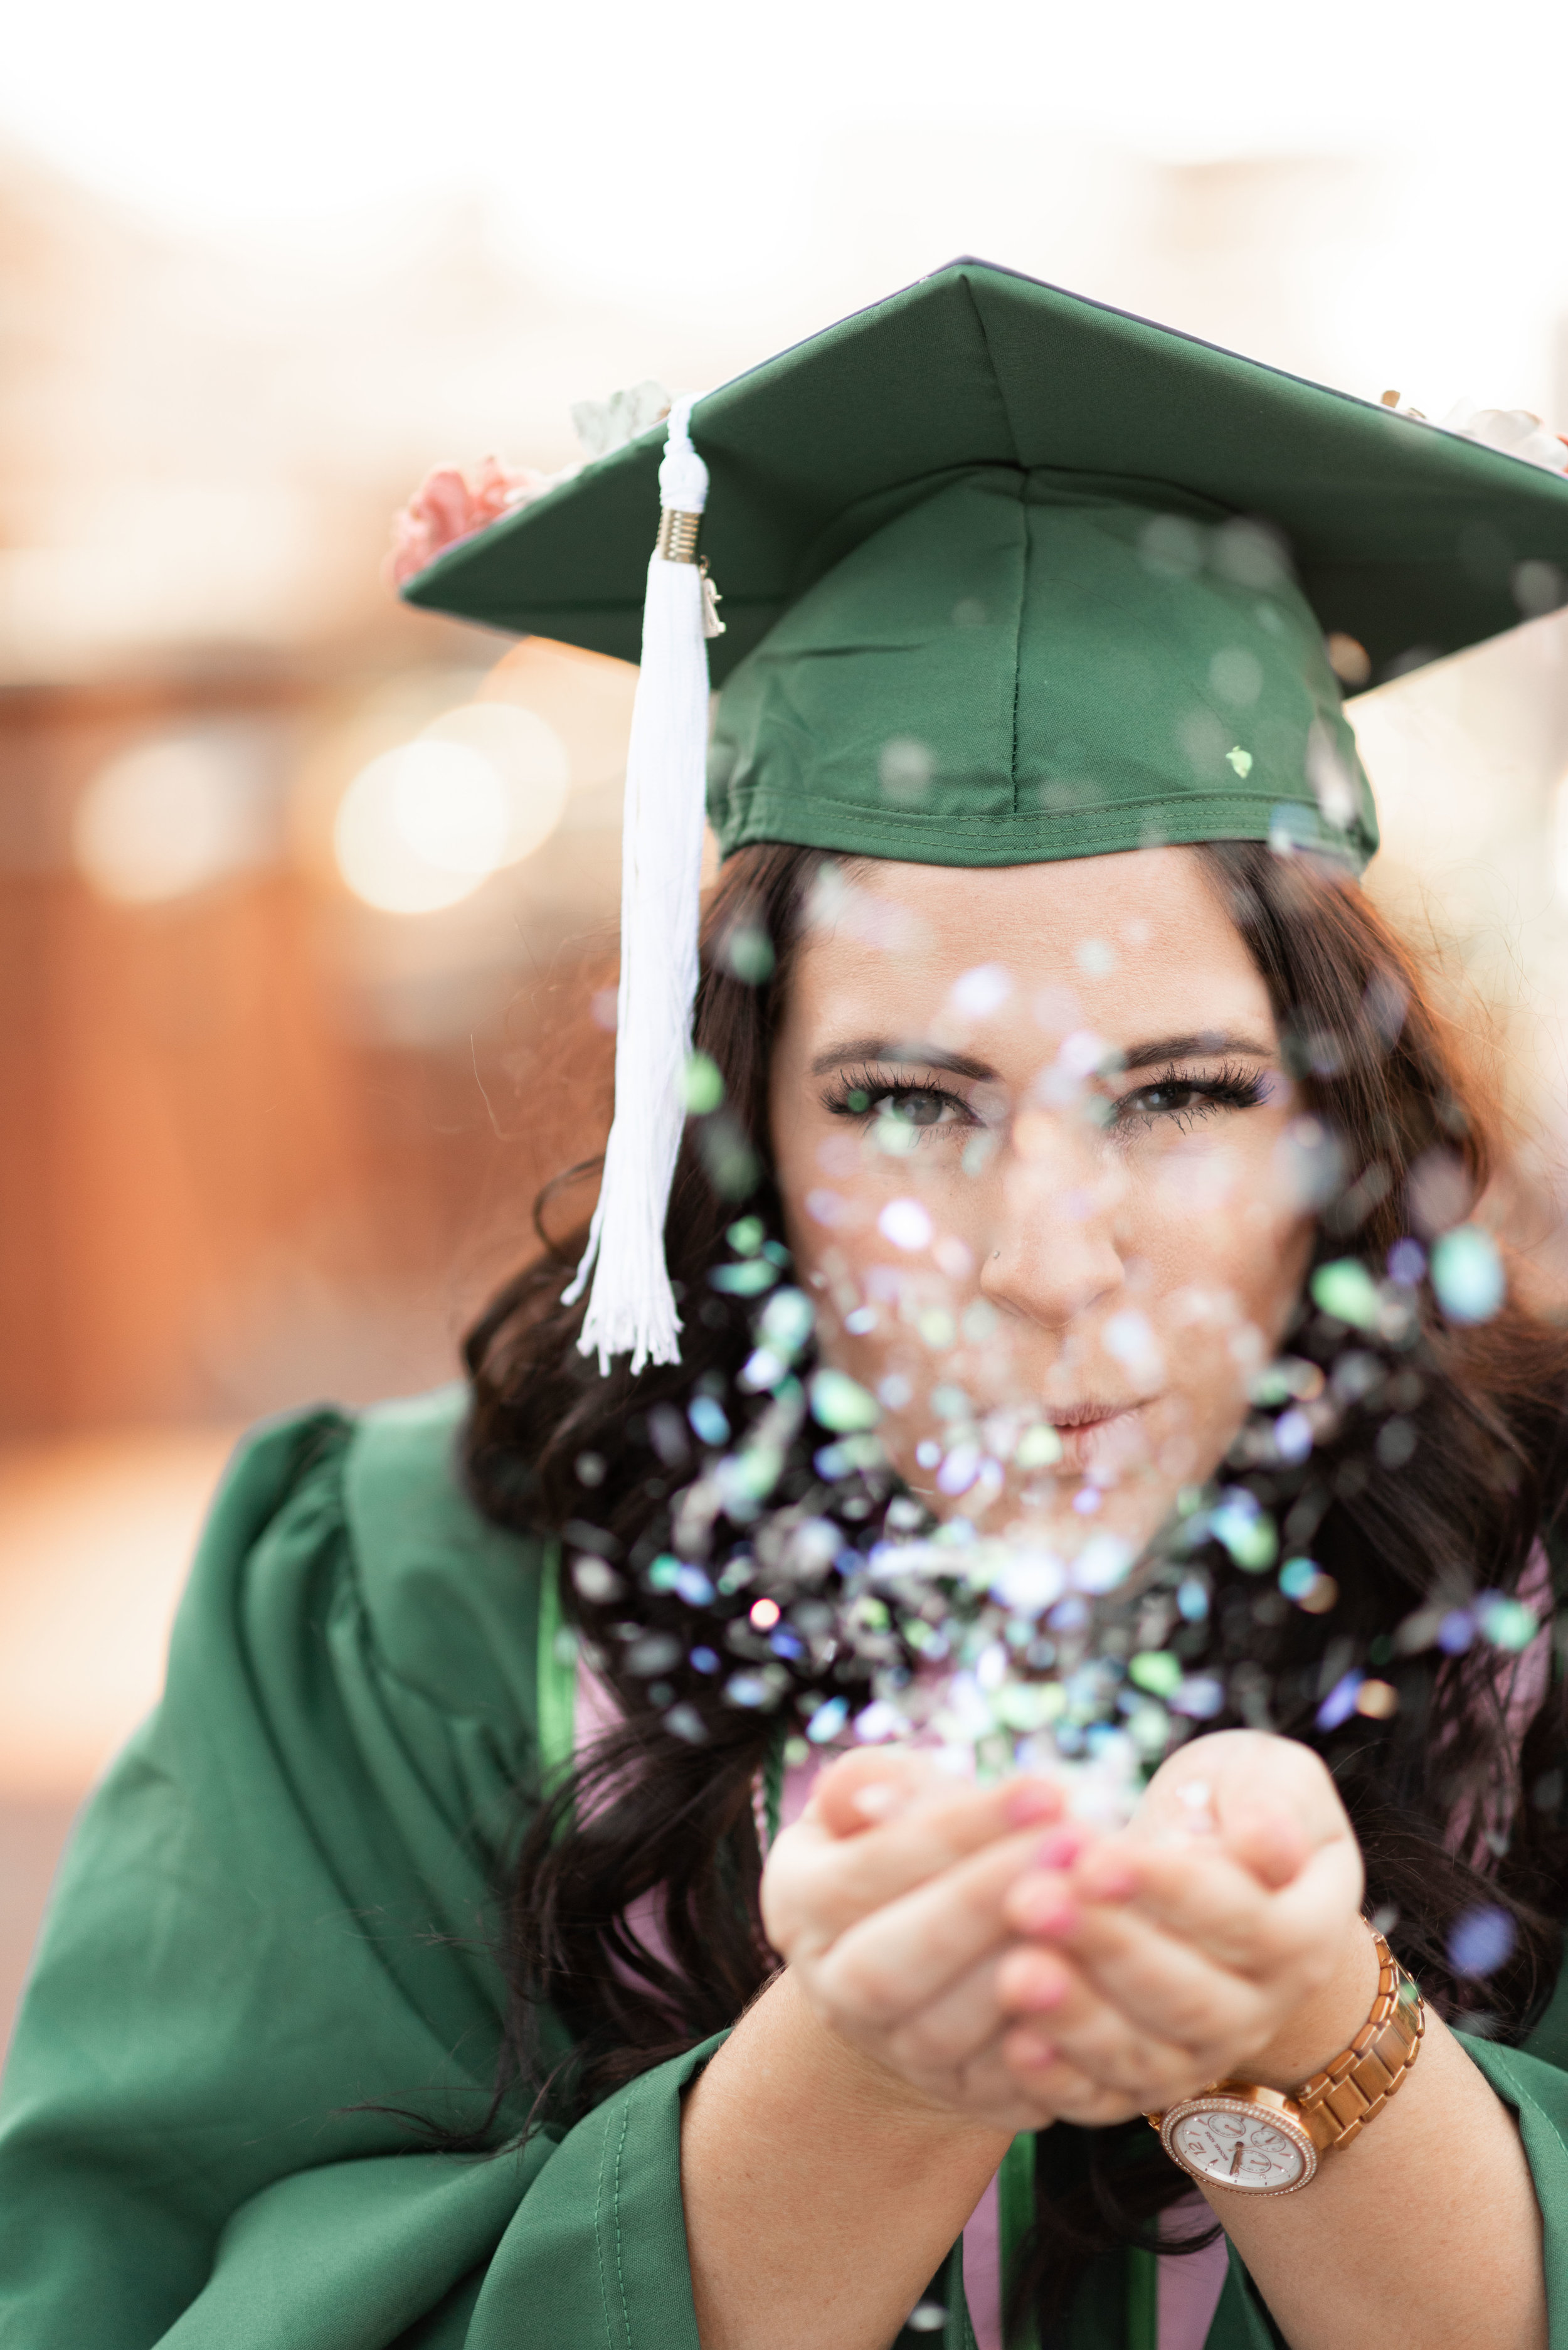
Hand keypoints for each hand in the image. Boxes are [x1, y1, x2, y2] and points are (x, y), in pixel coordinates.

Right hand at [760, 1748, 1073, 2132]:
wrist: (929, 1951)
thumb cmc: (912, 1846)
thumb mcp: (881, 1800)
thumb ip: (874, 1784)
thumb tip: (868, 1794)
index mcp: (798, 1904)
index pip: (864, 1871)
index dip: (953, 1832)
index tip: (1045, 1789)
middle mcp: (832, 1991)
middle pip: (892, 1965)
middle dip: (983, 1901)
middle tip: (1075, 1842)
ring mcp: (896, 2054)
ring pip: (946, 2032)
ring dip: (1026, 1968)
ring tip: (1096, 1898)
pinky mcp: (966, 2097)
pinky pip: (1007, 2086)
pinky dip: (1054, 2039)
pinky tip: (1103, 1977)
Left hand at [993, 1730, 1371, 2127]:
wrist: (1213, 1888)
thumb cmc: (1230, 1808)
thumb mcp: (1264, 1780)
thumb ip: (1271, 1803)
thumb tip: (1265, 1840)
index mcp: (1304, 1931)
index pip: (1245, 1920)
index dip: (1172, 1891)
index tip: (1097, 1856)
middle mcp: (1261, 2008)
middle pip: (1188, 1995)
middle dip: (1107, 1948)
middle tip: (1031, 1901)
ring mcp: (1202, 2054)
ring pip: (1144, 2054)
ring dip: (1075, 2018)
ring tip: (1014, 1972)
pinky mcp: (1144, 2084)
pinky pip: (1104, 2098)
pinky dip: (1060, 2081)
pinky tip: (1013, 2046)